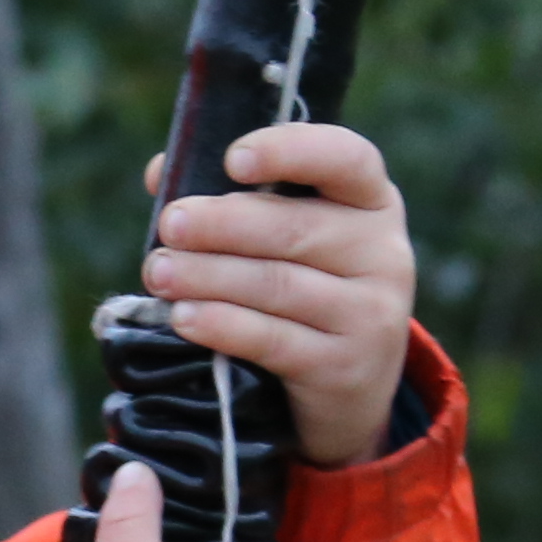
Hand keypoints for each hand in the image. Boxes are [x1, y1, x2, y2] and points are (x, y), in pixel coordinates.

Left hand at [140, 122, 417, 467]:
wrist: (351, 389)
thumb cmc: (306, 289)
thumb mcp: (290, 238)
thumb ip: (235, 197)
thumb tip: (159, 173)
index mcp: (370, 201)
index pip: (345, 158)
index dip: (289, 151)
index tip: (233, 160)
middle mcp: (383, 253)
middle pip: (295, 229)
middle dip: (221, 224)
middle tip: (170, 225)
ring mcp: (370, 314)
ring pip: (278, 285)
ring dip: (208, 276)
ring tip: (159, 274)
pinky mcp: (345, 368)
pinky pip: (273, 340)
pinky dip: (223, 326)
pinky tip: (184, 318)